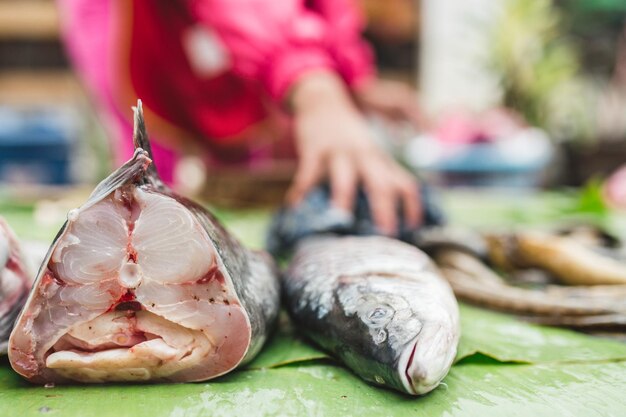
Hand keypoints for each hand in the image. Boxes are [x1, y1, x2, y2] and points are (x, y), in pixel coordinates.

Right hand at [285, 72, 421, 233]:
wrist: (323, 101)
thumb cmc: (348, 137)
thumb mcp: (370, 152)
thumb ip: (380, 176)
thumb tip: (391, 214)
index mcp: (380, 161)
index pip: (405, 184)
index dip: (412, 207)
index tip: (413, 228)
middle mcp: (365, 157)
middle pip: (380, 184)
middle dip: (384, 210)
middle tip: (385, 234)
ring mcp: (339, 153)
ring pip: (345, 178)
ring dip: (344, 199)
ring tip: (340, 221)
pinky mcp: (314, 150)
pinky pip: (308, 173)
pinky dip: (301, 190)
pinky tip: (295, 206)